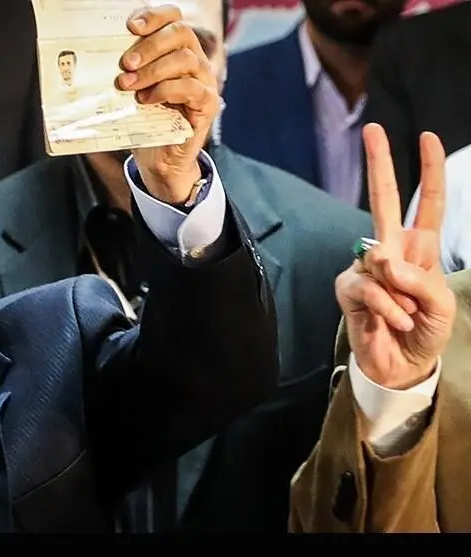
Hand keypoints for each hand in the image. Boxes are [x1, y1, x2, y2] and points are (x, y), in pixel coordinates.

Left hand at [118, 4, 219, 203]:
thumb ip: (124, 70)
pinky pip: (191, 88)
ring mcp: (204, 81)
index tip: (131, 25)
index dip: (154, 15)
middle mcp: (195, 60)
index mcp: (176, 49)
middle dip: (150, 45)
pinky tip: (146, 100)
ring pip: (185, 59)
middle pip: (180, 33)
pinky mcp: (206, 104)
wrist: (158, 158)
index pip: (173, 17)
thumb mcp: (130, 90)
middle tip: (126, 63)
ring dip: (153, 70)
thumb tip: (92, 56)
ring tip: (129, 85)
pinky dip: (165, 91)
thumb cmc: (143, 120)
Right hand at [336, 124, 455, 389]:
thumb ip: (420, 280)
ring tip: (406, 317)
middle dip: (380, 164)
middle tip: (372, 129)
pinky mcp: (348, 289)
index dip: (429, 172)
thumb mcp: (441, 306)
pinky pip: (367, 287)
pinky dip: (386, 307)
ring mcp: (366, 268)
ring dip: (399, 294)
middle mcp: (391, 251)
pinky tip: (393, 322)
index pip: (427, 205)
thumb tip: (384, 261)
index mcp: (420, 249)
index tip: (427, 138)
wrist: (400, 366)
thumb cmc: (425, 332)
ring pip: (380, 260)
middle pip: (383, 201)